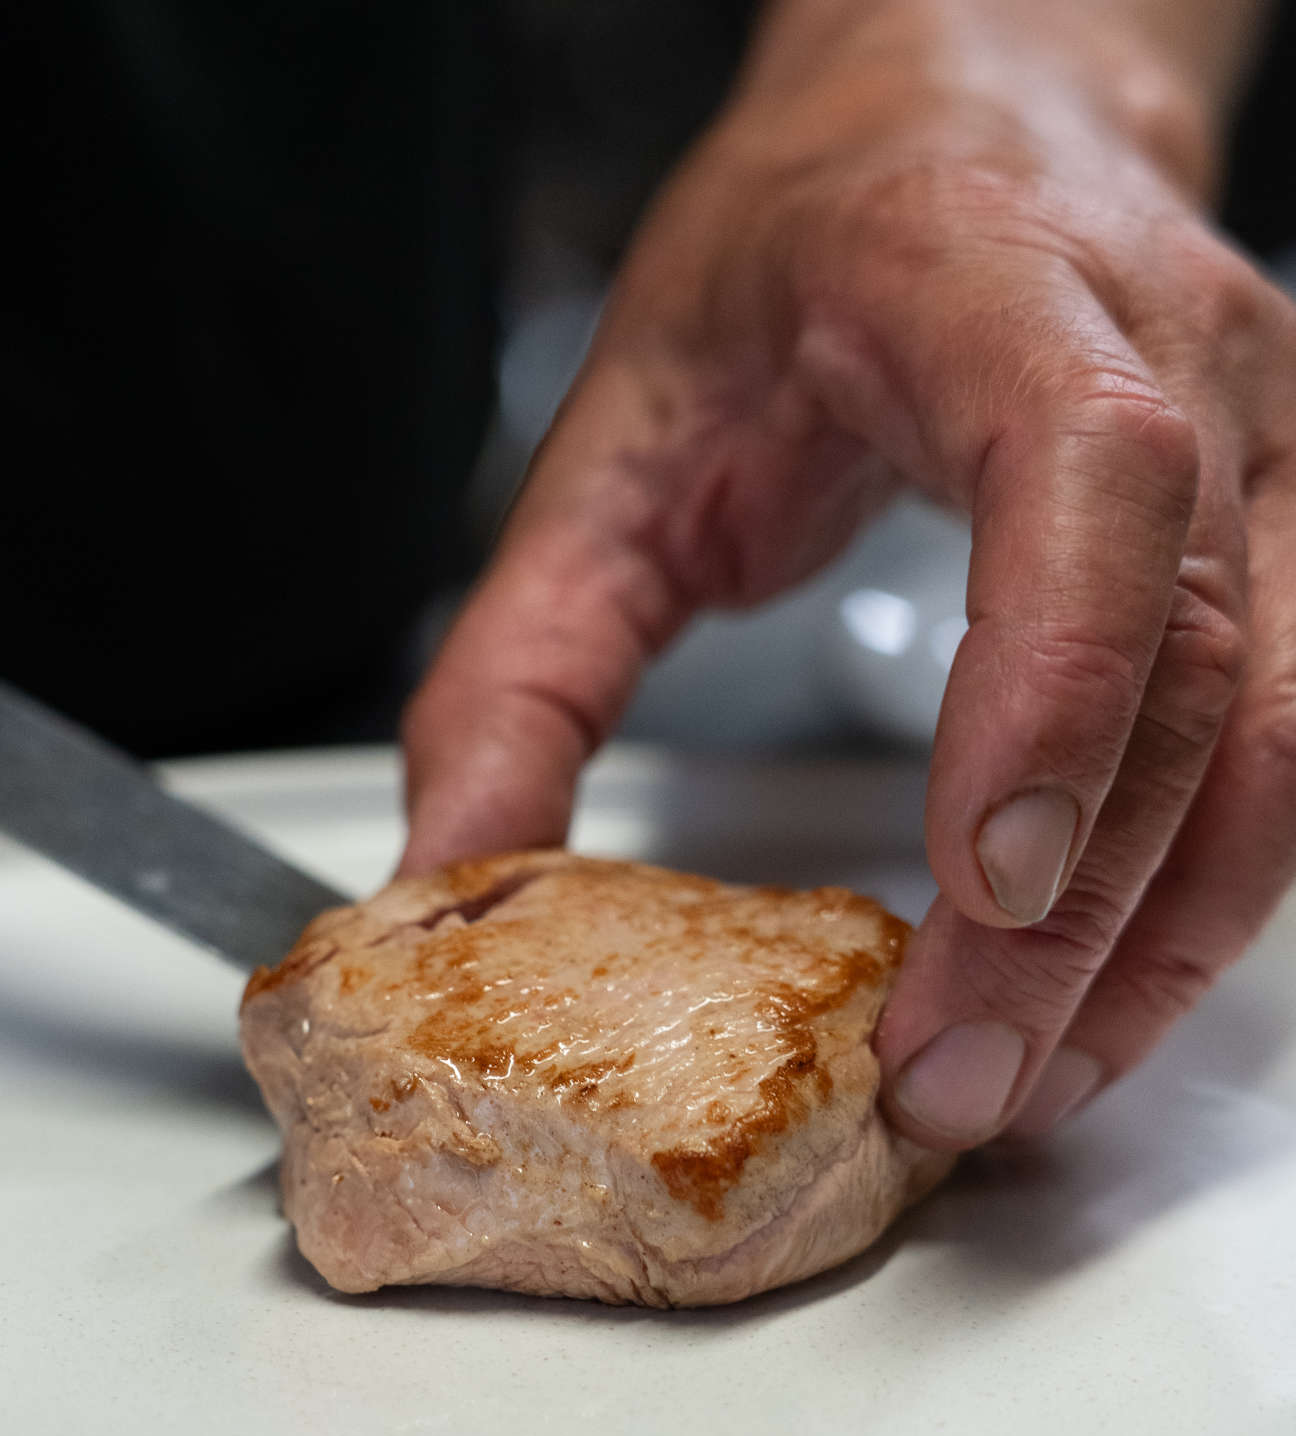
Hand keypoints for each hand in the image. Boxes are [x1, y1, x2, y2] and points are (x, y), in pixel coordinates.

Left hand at [400, 0, 1295, 1148]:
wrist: (963, 122)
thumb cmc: (804, 252)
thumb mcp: (618, 432)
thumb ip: (525, 651)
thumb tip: (456, 863)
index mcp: (990, 286)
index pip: (1087, 474)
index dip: (1048, 688)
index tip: (978, 879)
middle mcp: (1177, 356)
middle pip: (1189, 657)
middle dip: (1076, 908)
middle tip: (952, 1077)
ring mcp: (1267, 445)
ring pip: (1278, 730)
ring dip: (1157, 938)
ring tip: (1026, 1079)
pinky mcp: (1289, 532)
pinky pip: (1291, 744)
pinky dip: (1199, 895)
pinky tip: (1104, 992)